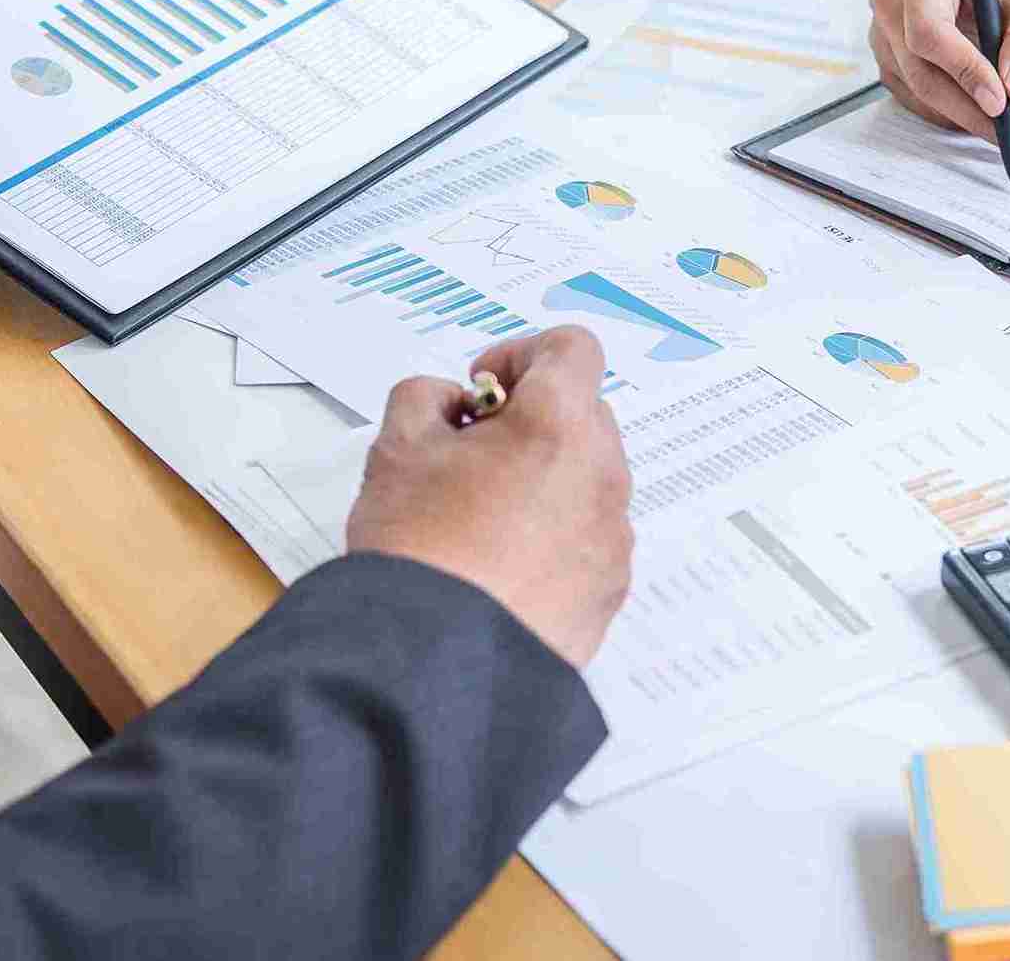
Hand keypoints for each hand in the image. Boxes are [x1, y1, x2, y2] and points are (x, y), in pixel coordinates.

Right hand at [344, 326, 632, 667]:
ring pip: (588, 477)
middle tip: (470, 454)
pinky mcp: (609, 589)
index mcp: (558, 424)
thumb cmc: (418, 549)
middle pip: (582, 413)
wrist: (436, 660)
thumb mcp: (396, 447)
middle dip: (531, 419)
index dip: (521, 353)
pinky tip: (502, 564)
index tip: (481, 389)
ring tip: (481, 518)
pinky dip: (555, 534)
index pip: (572, 348)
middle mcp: (603, 474)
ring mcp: (613, 536)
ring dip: (545, 477)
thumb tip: (451, 403)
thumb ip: (425, 397)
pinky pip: (590, 537)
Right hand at [867, 0, 1009, 148]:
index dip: (963, 71)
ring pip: (920, 94)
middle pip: (923, 72)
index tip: (1001, 103)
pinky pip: (918, 101)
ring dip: (971, 118)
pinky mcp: (888, 63)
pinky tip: (989, 116)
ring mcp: (883, 36)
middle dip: (972, 110)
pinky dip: (956, 116)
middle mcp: (891, 3)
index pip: (929, 31)